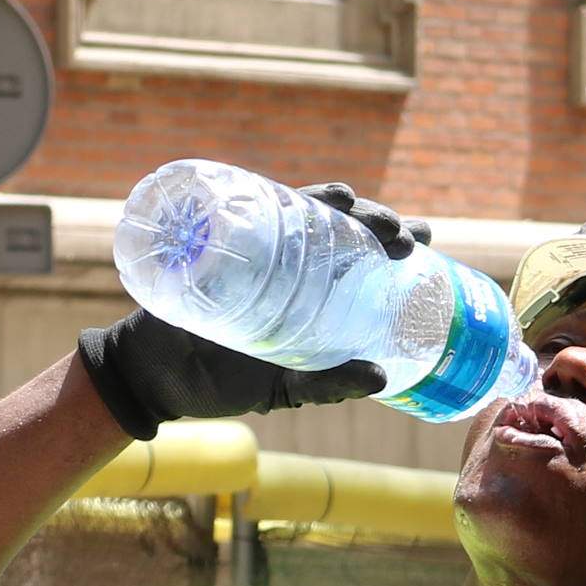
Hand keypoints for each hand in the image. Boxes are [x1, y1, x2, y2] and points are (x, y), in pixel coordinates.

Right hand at [74, 180, 412, 438]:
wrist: (157, 377)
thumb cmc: (225, 381)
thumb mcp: (286, 388)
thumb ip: (328, 384)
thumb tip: (381, 376)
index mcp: (315, 295)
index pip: (364, 258)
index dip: (397, 242)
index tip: (428, 242)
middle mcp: (295, 265)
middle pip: (347, 230)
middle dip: (380, 224)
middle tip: (404, 237)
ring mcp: (261, 250)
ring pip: (314, 211)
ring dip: (350, 206)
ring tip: (373, 213)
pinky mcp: (228, 242)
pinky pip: (265, 210)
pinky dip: (302, 197)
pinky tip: (331, 199)